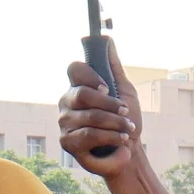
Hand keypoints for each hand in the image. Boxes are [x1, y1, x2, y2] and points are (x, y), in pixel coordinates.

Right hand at [57, 38, 145, 180]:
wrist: (129, 154)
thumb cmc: (126, 122)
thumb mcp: (124, 92)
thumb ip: (114, 68)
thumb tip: (108, 40)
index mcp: (79, 88)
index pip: (74, 69)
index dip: (91, 76)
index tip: (106, 88)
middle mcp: (67, 103)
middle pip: (82, 94)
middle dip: (109, 104)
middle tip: (125, 111)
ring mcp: (64, 123)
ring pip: (90, 116)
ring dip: (115, 122)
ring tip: (128, 129)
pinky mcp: (67, 142)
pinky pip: (89, 134)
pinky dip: (111, 136)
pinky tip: (121, 140)